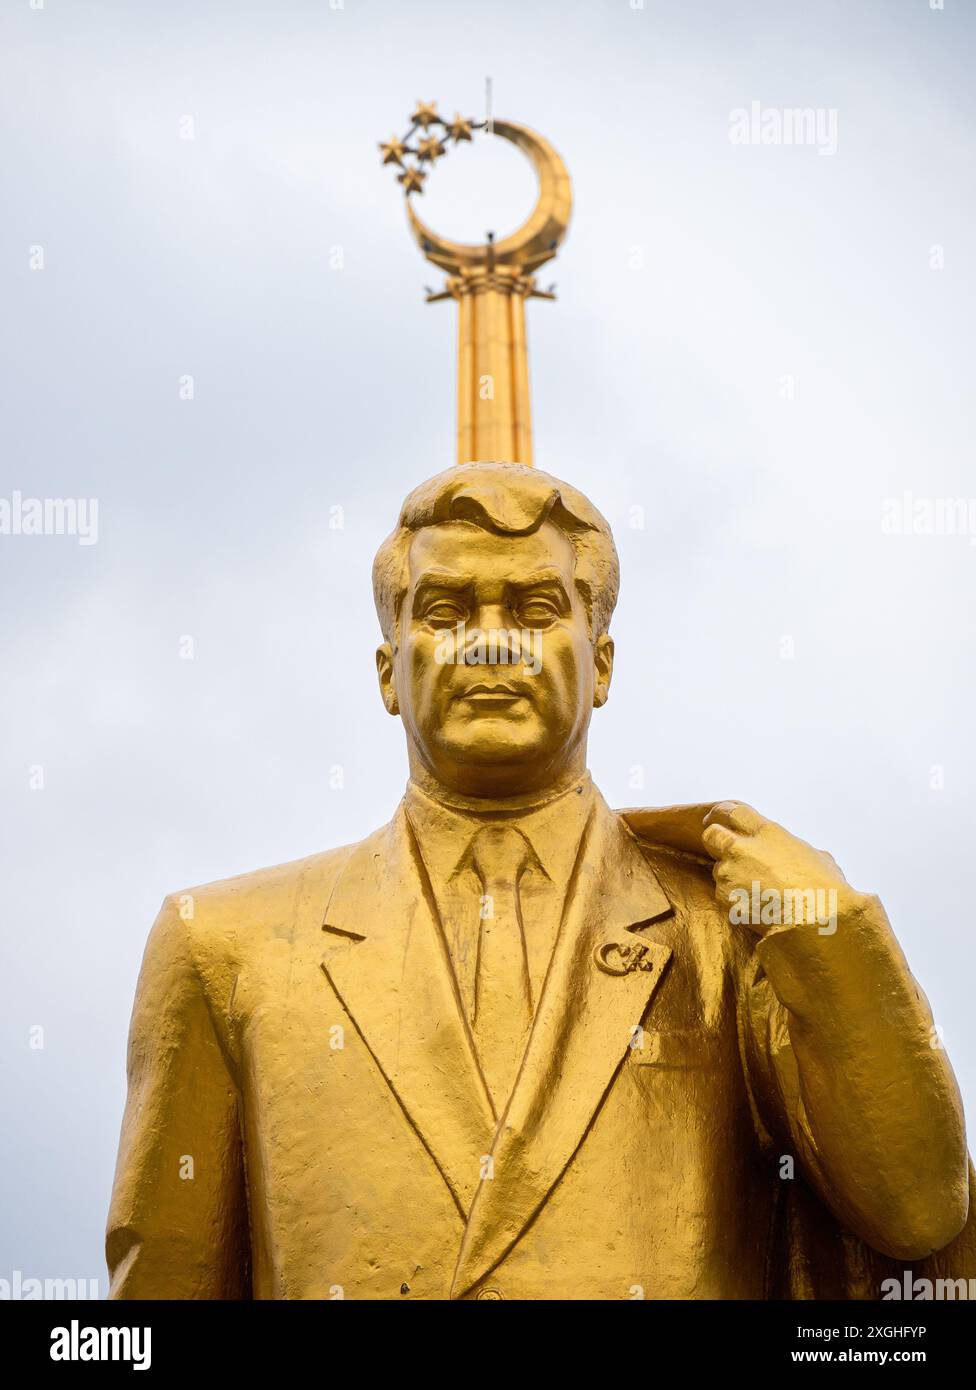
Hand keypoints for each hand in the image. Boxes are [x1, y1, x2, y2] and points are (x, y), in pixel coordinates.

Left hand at [702, 802, 851, 934]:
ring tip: (757, 890)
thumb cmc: (824, 888)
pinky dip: (736, 900)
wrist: (815, 921)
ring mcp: (730, 874)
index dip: (723, 814)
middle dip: (715, 841)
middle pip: (711, 835)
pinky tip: (757, 906)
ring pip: (718, 869)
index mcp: (766, 833)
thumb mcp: (817, 857)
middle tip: (724, 851)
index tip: (719, 819)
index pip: (731, 811)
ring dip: (730, 877)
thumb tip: (802, 856)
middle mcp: (742, 849)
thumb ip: (797, 850)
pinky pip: (724, 895)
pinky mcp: (726, 899)